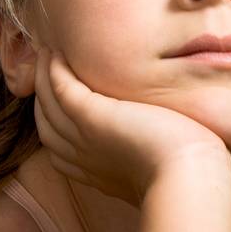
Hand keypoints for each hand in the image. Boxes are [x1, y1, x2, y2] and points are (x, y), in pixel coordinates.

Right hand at [33, 45, 230, 208]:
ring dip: (43, 77)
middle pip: (47, 123)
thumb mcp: (157, 166)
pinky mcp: (92, 116)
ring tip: (47, 53)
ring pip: (48, 104)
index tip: (60, 98)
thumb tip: (160, 144)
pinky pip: (60, 89)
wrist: (187, 178)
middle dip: (43, 96)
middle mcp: (82, 156)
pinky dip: (53, 72)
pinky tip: (55, 55)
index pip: (60, 144)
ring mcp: (83, 136)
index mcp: (95, 171)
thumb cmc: (186, 174)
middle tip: (47, 68)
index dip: (54, 120)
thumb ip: (146, 155)